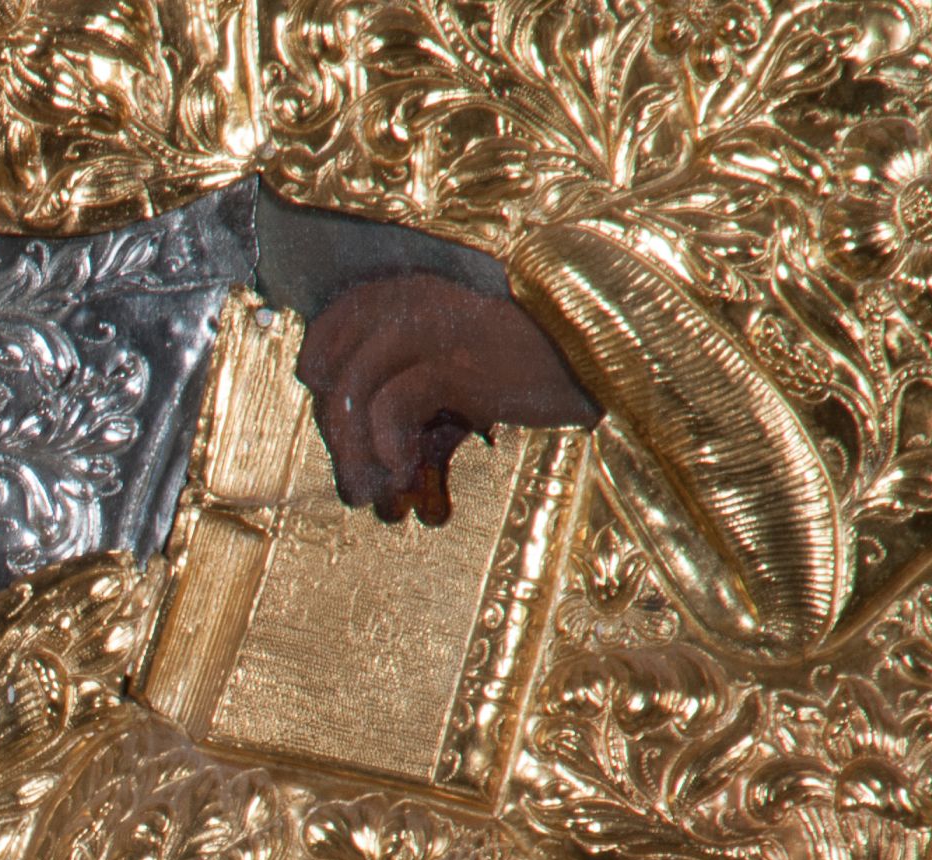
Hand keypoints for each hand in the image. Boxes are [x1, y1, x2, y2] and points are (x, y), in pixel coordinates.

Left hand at [297, 272, 600, 523]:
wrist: (608, 366)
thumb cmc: (531, 381)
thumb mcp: (454, 387)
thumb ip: (403, 408)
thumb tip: (355, 479)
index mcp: (407, 291)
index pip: (323, 336)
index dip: (323, 397)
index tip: (346, 443)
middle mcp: (415, 295)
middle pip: (333, 368)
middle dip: (337, 438)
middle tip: (360, 488)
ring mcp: (439, 322)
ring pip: (353, 389)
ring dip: (355, 455)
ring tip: (376, 496)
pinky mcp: (466, 356)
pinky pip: (394, 404)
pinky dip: (388, 448)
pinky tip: (409, 476)